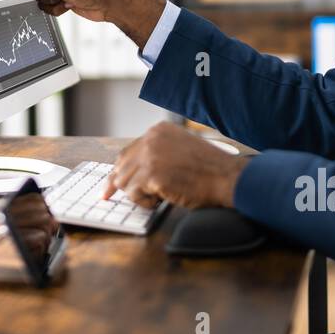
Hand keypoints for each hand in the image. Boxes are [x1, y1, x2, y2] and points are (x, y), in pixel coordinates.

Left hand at [104, 122, 246, 209]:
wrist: (226, 177)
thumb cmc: (208, 169)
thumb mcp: (180, 149)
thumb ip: (158, 153)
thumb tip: (133, 171)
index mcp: (158, 130)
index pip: (128, 151)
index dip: (119, 169)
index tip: (110, 183)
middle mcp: (151, 139)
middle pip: (122, 165)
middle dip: (117, 184)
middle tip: (108, 196)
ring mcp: (151, 156)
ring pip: (124, 181)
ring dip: (137, 194)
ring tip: (155, 198)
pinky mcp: (152, 175)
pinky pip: (134, 194)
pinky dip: (144, 202)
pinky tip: (159, 201)